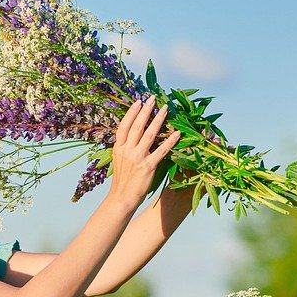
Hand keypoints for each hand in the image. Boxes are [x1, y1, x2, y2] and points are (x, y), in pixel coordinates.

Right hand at [107, 96, 181, 213]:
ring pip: (149, 134)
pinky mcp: (148, 167)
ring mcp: (137, 158)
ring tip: (165, 109)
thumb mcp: (119, 160)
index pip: (124, 126)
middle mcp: (127, 150)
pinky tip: (177, 133)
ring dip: (158, 120)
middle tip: (153, 98)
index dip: (131, 113)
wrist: (121, 198)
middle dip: (146, 111)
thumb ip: (125, 147)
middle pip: (137, 126)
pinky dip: (170, 141)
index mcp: (119, 148)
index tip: (139, 102)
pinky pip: (161, 151)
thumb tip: (134, 135)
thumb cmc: (122, 180)